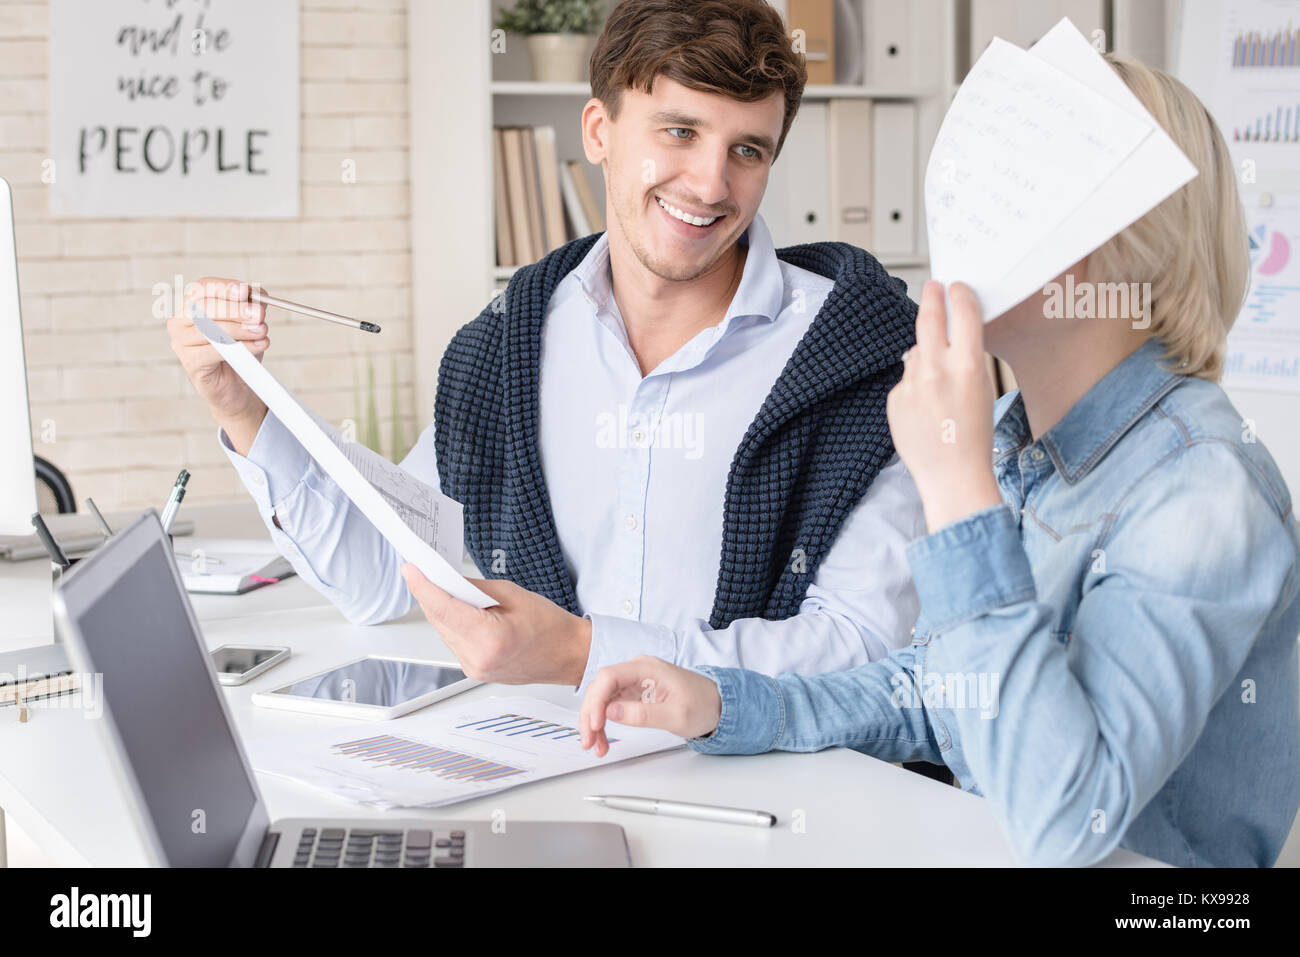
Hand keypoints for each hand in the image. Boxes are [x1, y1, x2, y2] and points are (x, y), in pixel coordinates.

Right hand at [167, 277, 269, 454]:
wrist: (239, 385)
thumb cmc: (240, 350)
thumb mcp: (250, 322)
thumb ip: (252, 305)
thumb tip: (257, 293)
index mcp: (192, 304)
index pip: (203, 287)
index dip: (223, 287)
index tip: (244, 291)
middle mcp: (180, 320)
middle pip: (204, 307)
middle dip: (236, 310)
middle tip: (260, 316)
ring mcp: (181, 342)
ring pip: (209, 329)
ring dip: (241, 330)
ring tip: (262, 333)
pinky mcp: (189, 362)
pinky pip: (214, 350)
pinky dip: (240, 347)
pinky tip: (257, 346)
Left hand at [399, 565, 592, 685]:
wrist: (568, 655)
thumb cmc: (551, 627)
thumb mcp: (513, 594)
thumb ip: (474, 587)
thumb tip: (447, 579)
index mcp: (490, 639)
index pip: (443, 609)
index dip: (423, 586)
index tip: (411, 569)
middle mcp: (477, 659)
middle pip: (439, 620)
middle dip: (429, 593)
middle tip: (423, 570)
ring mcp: (474, 668)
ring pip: (443, 631)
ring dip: (440, 609)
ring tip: (442, 587)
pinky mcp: (474, 670)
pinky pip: (453, 641)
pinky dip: (451, 623)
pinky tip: (457, 608)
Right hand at [578, 656, 721, 756]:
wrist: (717, 705)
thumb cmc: (703, 705)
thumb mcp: (676, 716)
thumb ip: (643, 714)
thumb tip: (612, 712)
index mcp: (647, 667)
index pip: (609, 677)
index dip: (597, 701)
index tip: (595, 724)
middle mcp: (637, 670)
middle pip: (600, 687)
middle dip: (590, 715)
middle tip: (588, 741)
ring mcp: (634, 681)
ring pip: (602, 698)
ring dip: (594, 721)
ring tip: (596, 746)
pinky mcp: (634, 693)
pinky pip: (611, 705)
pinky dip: (603, 722)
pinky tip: (603, 739)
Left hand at [887, 281, 1001, 532]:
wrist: (952, 475)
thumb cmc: (974, 436)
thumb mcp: (981, 389)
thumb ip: (963, 360)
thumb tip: (943, 338)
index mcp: (966, 367)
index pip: (962, 315)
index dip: (959, 296)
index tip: (955, 287)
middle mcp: (936, 371)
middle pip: (928, 320)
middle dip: (931, 298)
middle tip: (932, 285)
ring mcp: (911, 385)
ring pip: (916, 354)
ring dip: (925, 358)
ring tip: (940, 388)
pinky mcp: (894, 399)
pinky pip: (905, 380)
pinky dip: (914, 386)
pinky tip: (926, 410)